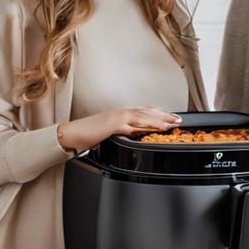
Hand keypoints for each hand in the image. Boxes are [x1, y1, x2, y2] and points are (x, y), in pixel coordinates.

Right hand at [58, 106, 180, 151]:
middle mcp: (120, 112)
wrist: (70, 134)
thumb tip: (130, 137)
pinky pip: (134, 125)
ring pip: (144, 116)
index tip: (170, 116)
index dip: (158, 113)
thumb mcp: (108, 133)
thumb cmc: (86, 135)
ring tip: (173, 123)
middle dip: (164, 115)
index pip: (142, 110)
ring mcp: (117, 117)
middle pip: (147, 112)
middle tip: (178, 119)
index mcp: (119, 114)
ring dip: (160, 120)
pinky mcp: (113, 125)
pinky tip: (157, 129)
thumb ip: (121, 133)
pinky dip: (147, 126)